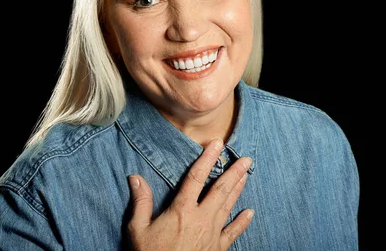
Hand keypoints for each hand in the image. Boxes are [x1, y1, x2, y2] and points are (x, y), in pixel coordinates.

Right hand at [127, 138, 253, 250]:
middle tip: (247, 159)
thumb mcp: (138, 230)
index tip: (216, 144)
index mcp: (181, 210)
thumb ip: (140, 202)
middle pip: (220, 190)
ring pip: (229, 206)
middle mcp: (201, 219)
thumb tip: (135, 178)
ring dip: (239, 189)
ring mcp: (212, 234)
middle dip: (234, 172)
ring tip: (247, 174)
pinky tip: (250, 213)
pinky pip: (233, 233)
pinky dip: (242, 222)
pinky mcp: (218, 249)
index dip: (207, 159)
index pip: (196, 178)